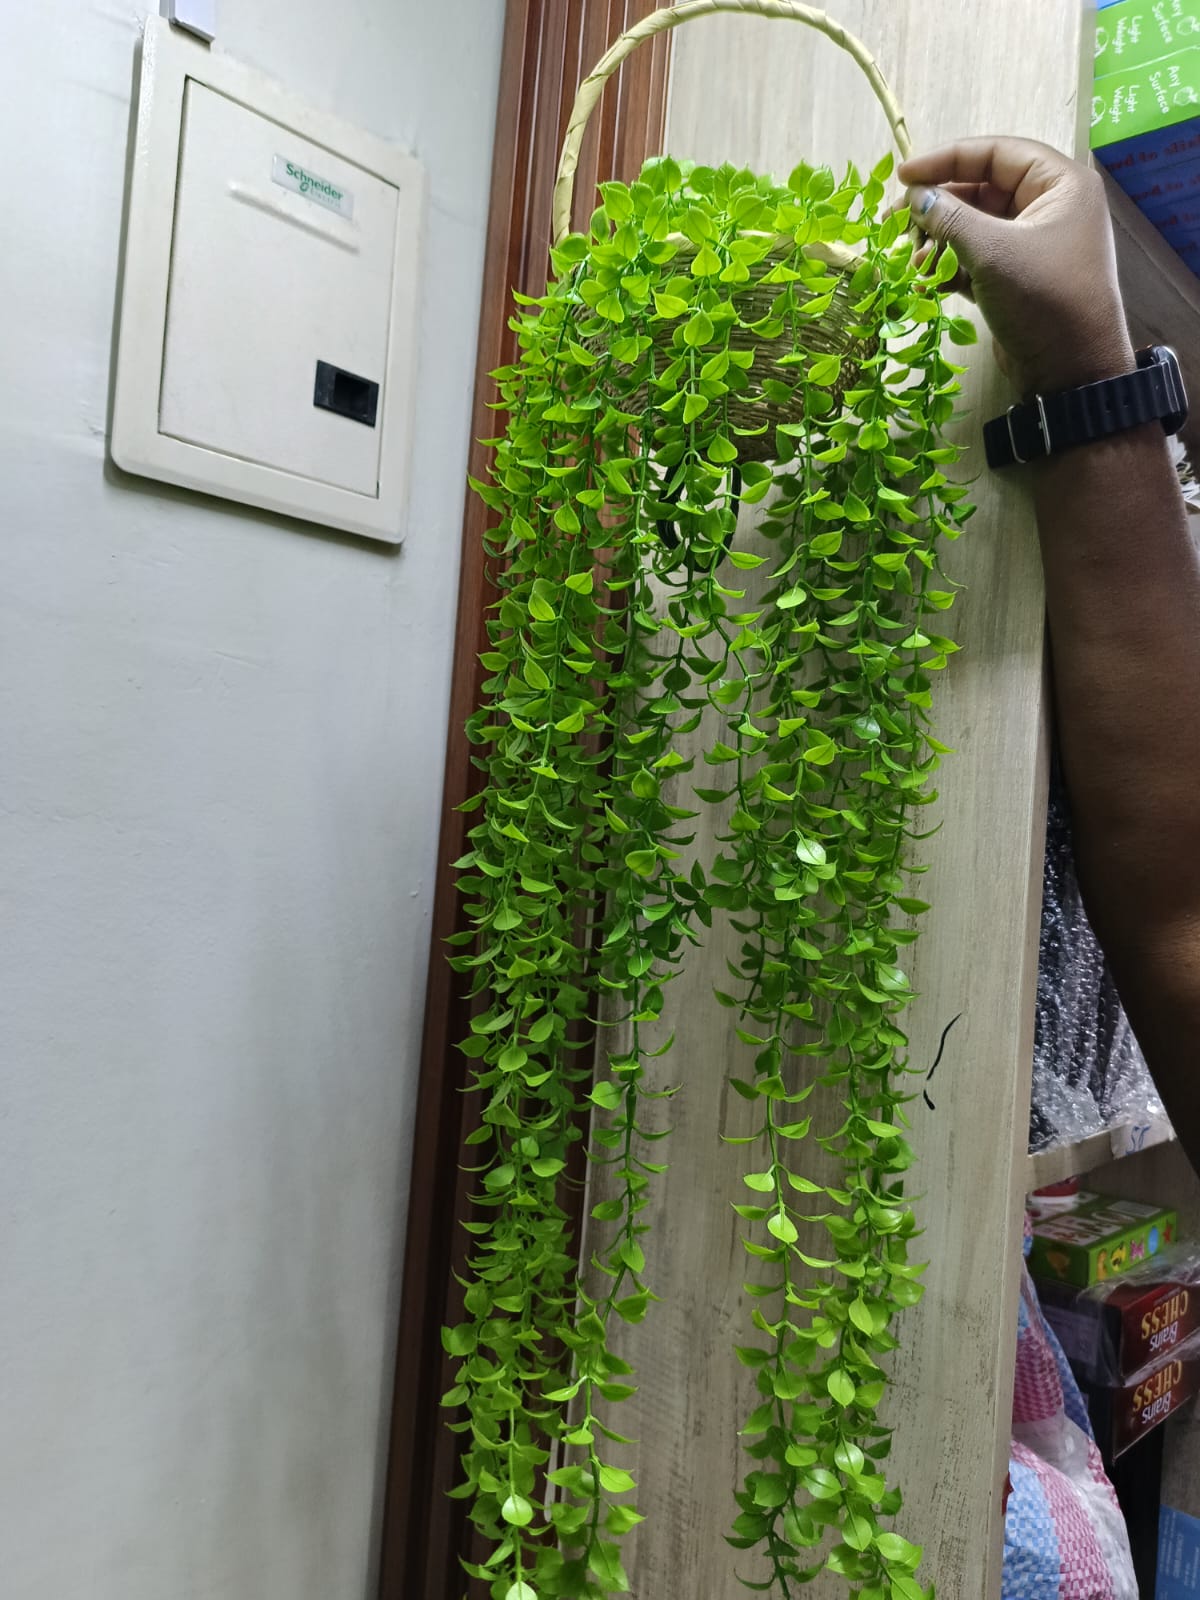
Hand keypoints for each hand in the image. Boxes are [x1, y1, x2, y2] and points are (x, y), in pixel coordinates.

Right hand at [898, 137, 1133, 396]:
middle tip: (894, 222)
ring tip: (909, 263)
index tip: (902, 175)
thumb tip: (916, 196)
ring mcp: (1032, 244)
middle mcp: (1049, 207)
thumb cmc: (1043, 300)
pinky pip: (975, 260)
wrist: (1070, 371)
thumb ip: (951, 217)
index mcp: (1059, 184)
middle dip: (937, 208)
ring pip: (974, 228)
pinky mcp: (1016, 278)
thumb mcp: (993, 252)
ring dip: (937, 243)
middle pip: (981, 190)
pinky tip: (923, 284)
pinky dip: (948, 268)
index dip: (947, 159)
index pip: (996, 153)